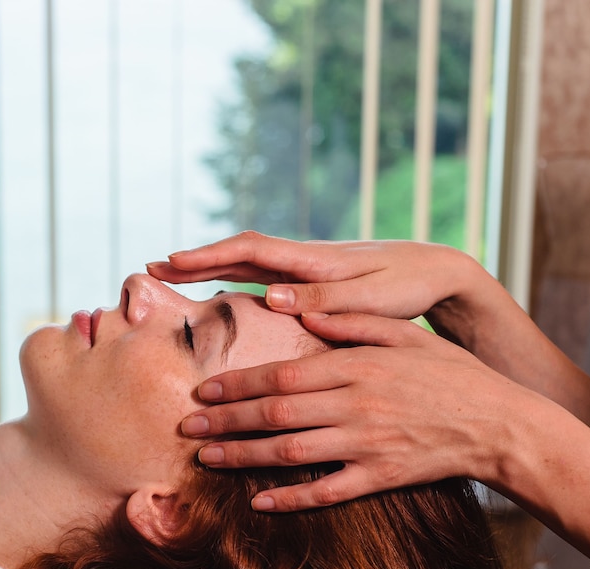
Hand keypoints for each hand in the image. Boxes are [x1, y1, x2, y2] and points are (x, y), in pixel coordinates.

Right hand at [147, 230, 483, 321]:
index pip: (249, 249)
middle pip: (237, 252)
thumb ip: (322, 297)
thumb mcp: (369, 298)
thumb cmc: (408, 286)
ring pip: (246, 262)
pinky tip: (220, 287)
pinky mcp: (312, 278)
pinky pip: (262, 274)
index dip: (207, 256)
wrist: (438, 271)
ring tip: (172, 275)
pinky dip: (233, 276)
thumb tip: (270, 296)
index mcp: (312, 259)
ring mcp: (305, 266)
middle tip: (151, 268)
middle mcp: (302, 257)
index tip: (169, 262)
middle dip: (194, 260)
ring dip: (208, 267)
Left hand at [184, 312, 542, 511]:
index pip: (282, 373)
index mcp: (357, 366)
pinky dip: (292, 498)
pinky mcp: (381, 477)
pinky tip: (259, 501)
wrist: (501, 425)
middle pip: (275, 413)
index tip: (203, 388)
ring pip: (290, 452)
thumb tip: (306, 315)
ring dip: (243, 456)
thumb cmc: (453, 374)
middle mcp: (355, 405)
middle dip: (225, 420)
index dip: (237, 384)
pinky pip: (328, 492)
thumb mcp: (407, 335)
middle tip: (186, 424)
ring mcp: (366, 444)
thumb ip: (354, 324)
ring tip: (207, 457)